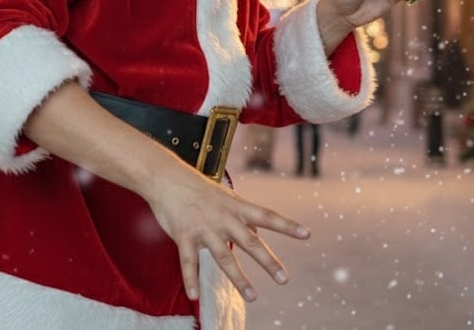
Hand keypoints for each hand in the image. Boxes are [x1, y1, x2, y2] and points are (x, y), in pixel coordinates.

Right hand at [143, 163, 309, 301]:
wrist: (166, 178)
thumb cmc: (198, 187)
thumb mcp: (226, 197)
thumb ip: (243, 214)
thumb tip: (259, 231)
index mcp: (236, 207)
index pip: (266, 216)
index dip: (286, 225)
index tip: (306, 234)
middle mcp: (224, 218)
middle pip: (250, 242)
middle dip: (268, 261)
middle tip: (284, 278)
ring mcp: (204, 228)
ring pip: (223, 257)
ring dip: (239, 278)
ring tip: (253, 296)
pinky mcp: (184, 235)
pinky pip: (188, 261)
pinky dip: (191, 279)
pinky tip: (194, 295)